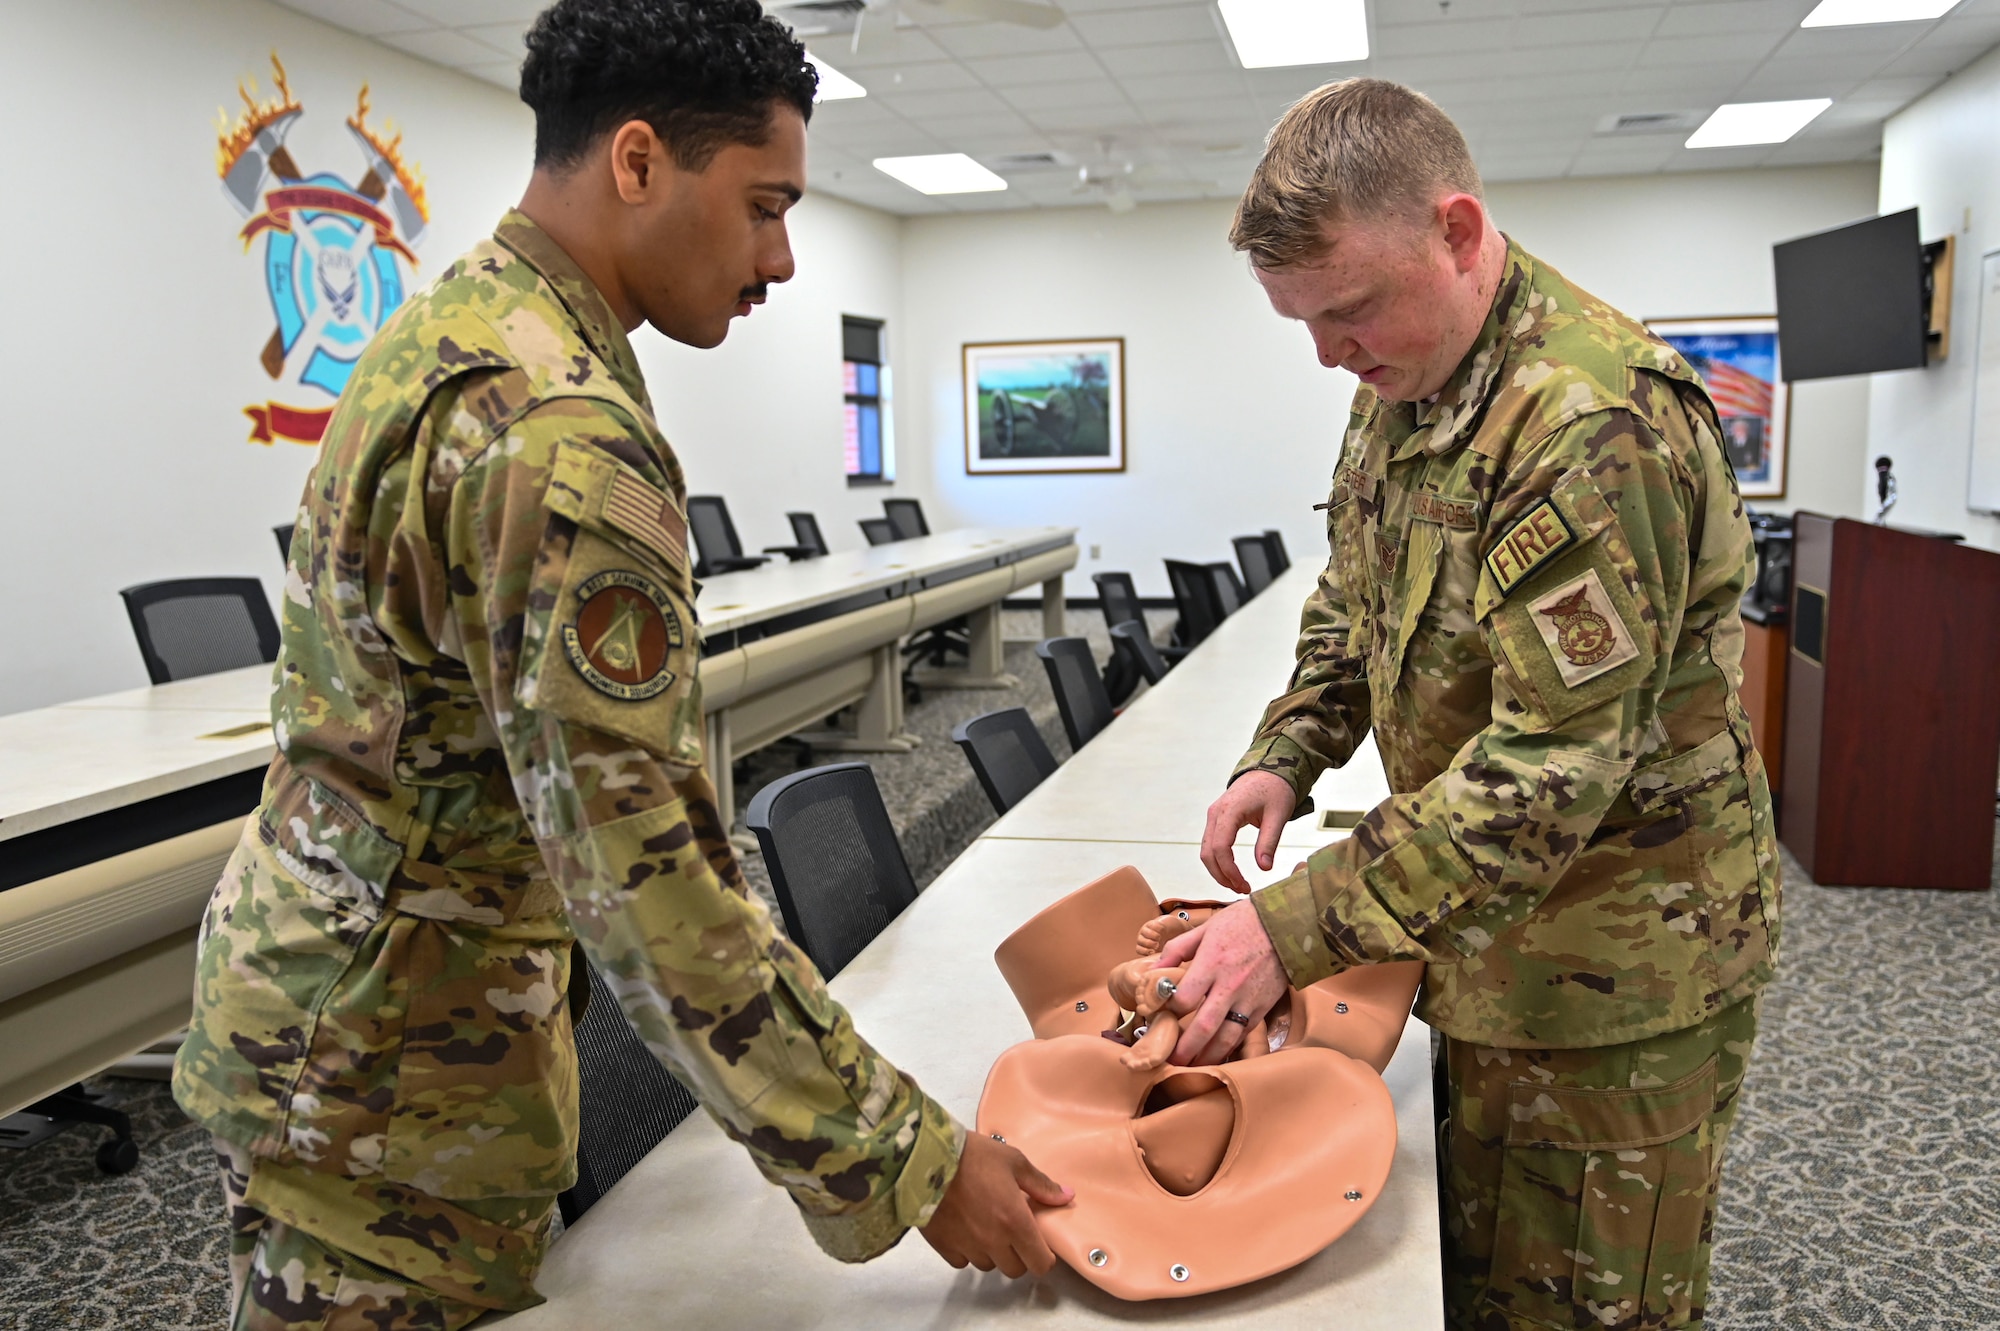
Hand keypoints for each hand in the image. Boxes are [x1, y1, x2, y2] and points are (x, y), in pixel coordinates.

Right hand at [920, 1132, 1072, 1277]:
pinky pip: (962, 1261)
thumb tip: (1066, 1196)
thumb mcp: (1013, 1161)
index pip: (1040, 1264)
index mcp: (1015, 1222)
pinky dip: (966, 1251)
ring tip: (986, 1225)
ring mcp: (968, 1247)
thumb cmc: (973, 1156)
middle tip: (1012, 1230)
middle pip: (1015, 1269)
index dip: (1044, 1257)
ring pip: (988, 1265)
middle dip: (1018, 1254)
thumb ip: (1041, 1184)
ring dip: (992, 1252)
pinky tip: (965, 1229)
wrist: (926, 1158)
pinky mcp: (944, 1247)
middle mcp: (994, 1242)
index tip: (1040, 1244)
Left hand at [1157, 900, 1289, 1065]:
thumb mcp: (1206, 928)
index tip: (1159, 1016)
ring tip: (1194, 1067)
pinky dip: (1231, 1047)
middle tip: (1172, 1061)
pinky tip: (1219, 1054)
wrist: (1285, 924)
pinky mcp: (1264, 1006)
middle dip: (1186, 1049)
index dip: (1169, 1010)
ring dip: (1209, 1056)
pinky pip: (1245, 1032)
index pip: (1185, 998)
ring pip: (1227, 1037)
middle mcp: (1230, 985)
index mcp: (1211, 963)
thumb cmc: (1243, 923)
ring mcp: (1249, 999)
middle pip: (1204, 1027)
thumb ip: (1177, 949)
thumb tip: (1154, 969)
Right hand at [1200, 770, 1297, 893]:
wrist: (1269, 769)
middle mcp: (1215, 813)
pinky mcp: (1217, 818)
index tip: (1244, 885)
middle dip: (1221, 875)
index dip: (1229, 871)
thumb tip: (1264, 868)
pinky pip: (1210, 843)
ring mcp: (1213, 815)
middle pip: (1208, 853)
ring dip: (1218, 870)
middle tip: (1241, 889)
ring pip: (1205, 850)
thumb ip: (1269, 842)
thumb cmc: (1276, 789)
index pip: (1220, 848)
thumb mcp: (1278, 816)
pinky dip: (1218, 860)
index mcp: (1229, 811)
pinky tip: (1232, 870)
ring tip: (1237, 884)